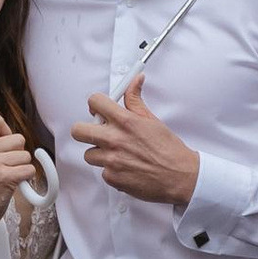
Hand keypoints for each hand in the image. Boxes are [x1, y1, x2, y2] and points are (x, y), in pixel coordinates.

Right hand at [0, 114, 38, 244]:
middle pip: (19, 139)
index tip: (4, 146)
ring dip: (22, 167)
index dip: (7, 132)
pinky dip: (26, 178)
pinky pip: (29, 170)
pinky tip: (14, 184)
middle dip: (18, 153)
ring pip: (26, 155)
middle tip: (6, 167)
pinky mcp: (5, 177)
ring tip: (8, 176)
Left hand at [73, 76, 200, 207]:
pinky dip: (111, 170)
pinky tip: (125, 167)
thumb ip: (135, 100)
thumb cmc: (169, 150)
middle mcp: (115, 140)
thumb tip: (135, 81)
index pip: (94, 102)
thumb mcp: (152, 119)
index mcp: (125, 122)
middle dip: (85, 130)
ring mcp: (111, 160)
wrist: (180, 176)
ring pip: (89, 154)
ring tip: (117, 153)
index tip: (99, 109)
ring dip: (100, 153)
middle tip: (97, 132)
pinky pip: (101, 171)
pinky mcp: (112, 178)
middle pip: (78, 130)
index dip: (96, 104)